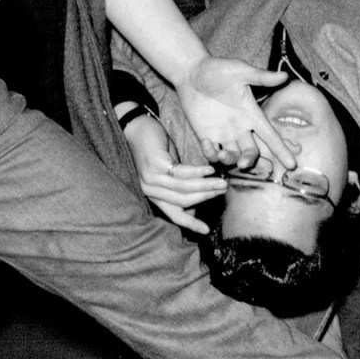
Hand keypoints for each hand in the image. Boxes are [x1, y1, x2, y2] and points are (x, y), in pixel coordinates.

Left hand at [122, 113, 223, 232]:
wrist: (136, 128)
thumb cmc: (156, 148)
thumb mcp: (169, 170)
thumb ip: (180, 185)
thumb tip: (197, 202)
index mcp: (154, 195)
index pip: (174, 214)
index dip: (190, 223)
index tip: (206, 230)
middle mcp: (151, 190)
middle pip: (183, 201)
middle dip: (206, 198)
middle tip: (223, 192)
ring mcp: (152, 178)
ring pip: (184, 188)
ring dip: (206, 186)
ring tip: (221, 182)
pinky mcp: (155, 164)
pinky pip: (182, 173)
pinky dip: (198, 172)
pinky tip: (210, 169)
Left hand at [173, 55, 289, 170]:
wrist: (191, 71)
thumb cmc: (218, 68)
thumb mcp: (241, 71)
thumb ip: (261, 77)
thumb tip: (284, 75)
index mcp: (251, 114)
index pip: (270, 135)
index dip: (281, 150)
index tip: (292, 165)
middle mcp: (240, 127)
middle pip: (252, 151)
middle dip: (251, 160)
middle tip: (244, 163)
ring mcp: (222, 133)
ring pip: (233, 157)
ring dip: (230, 160)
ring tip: (222, 155)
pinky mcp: (206, 135)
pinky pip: (211, 153)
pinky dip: (210, 154)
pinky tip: (207, 144)